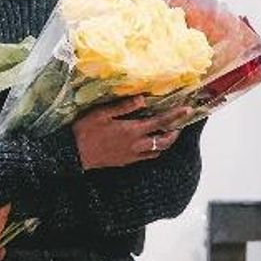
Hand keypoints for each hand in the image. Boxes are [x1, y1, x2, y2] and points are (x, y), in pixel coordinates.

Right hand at [72, 97, 193, 169]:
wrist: (74, 153)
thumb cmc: (85, 130)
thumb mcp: (102, 113)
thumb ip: (124, 106)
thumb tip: (142, 99)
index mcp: (132, 130)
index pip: (160, 122)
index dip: (175, 115)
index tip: (187, 109)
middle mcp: (136, 144)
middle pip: (164, 141)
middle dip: (175, 132)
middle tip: (178, 124)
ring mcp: (132, 155)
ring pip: (158, 151)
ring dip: (165, 142)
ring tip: (166, 134)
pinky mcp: (125, 161)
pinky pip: (146, 157)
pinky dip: (153, 150)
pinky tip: (149, 144)